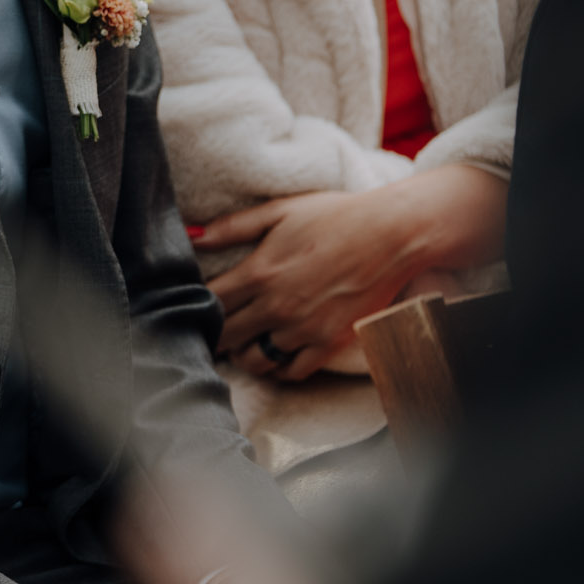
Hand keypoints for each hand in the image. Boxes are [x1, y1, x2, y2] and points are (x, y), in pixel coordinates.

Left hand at [199, 190, 408, 378]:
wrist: (391, 235)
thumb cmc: (335, 217)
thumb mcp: (280, 211)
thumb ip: (233, 227)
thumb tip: (191, 236)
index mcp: (259, 272)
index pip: (210, 302)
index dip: (198, 304)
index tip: (197, 304)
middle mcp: (276, 307)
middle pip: (226, 336)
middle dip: (215, 333)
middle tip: (214, 328)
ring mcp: (303, 329)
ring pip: (254, 360)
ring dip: (243, 353)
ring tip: (244, 341)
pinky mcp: (328, 344)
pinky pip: (291, 371)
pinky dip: (277, 367)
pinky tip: (275, 352)